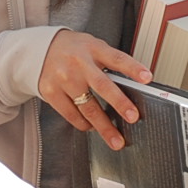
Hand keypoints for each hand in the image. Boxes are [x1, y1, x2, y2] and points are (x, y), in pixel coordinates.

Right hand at [38, 29, 150, 150]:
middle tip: (132, 117)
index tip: (147, 78)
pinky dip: (84, 124)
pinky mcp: (51, 92)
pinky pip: (71, 114)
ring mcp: (63, 79)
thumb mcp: (92, 47)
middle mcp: (78, 63)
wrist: (40, 50)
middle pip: (102, 86)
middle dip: (120, 103)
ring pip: (87, 107)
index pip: (117, 58)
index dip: (133, 68)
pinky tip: (92, 127)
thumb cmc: (72, 50)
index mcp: (93, 49)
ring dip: (103, 126)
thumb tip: (131, 88)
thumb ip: (109, 63)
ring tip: (116, 139)